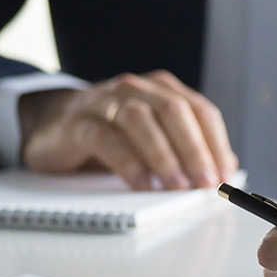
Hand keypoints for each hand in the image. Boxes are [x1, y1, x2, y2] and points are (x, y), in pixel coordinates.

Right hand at [20, 70, 237, 190]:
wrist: (50, 123)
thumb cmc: (111, 133)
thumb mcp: (153, 136)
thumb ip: (187, 148)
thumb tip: (225, 171)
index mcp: (162, 90)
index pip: (200, 111)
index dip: (216, 144)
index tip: (226, 175)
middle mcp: (136, 89)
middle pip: (174, 111)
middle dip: (195, 149)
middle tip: (205, 183)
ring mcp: (105, 102)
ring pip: (140, 120)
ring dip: (164, 156)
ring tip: (177, 186)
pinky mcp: (78, 122)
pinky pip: (105, 138)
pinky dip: (128, 163)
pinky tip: (141, 184)